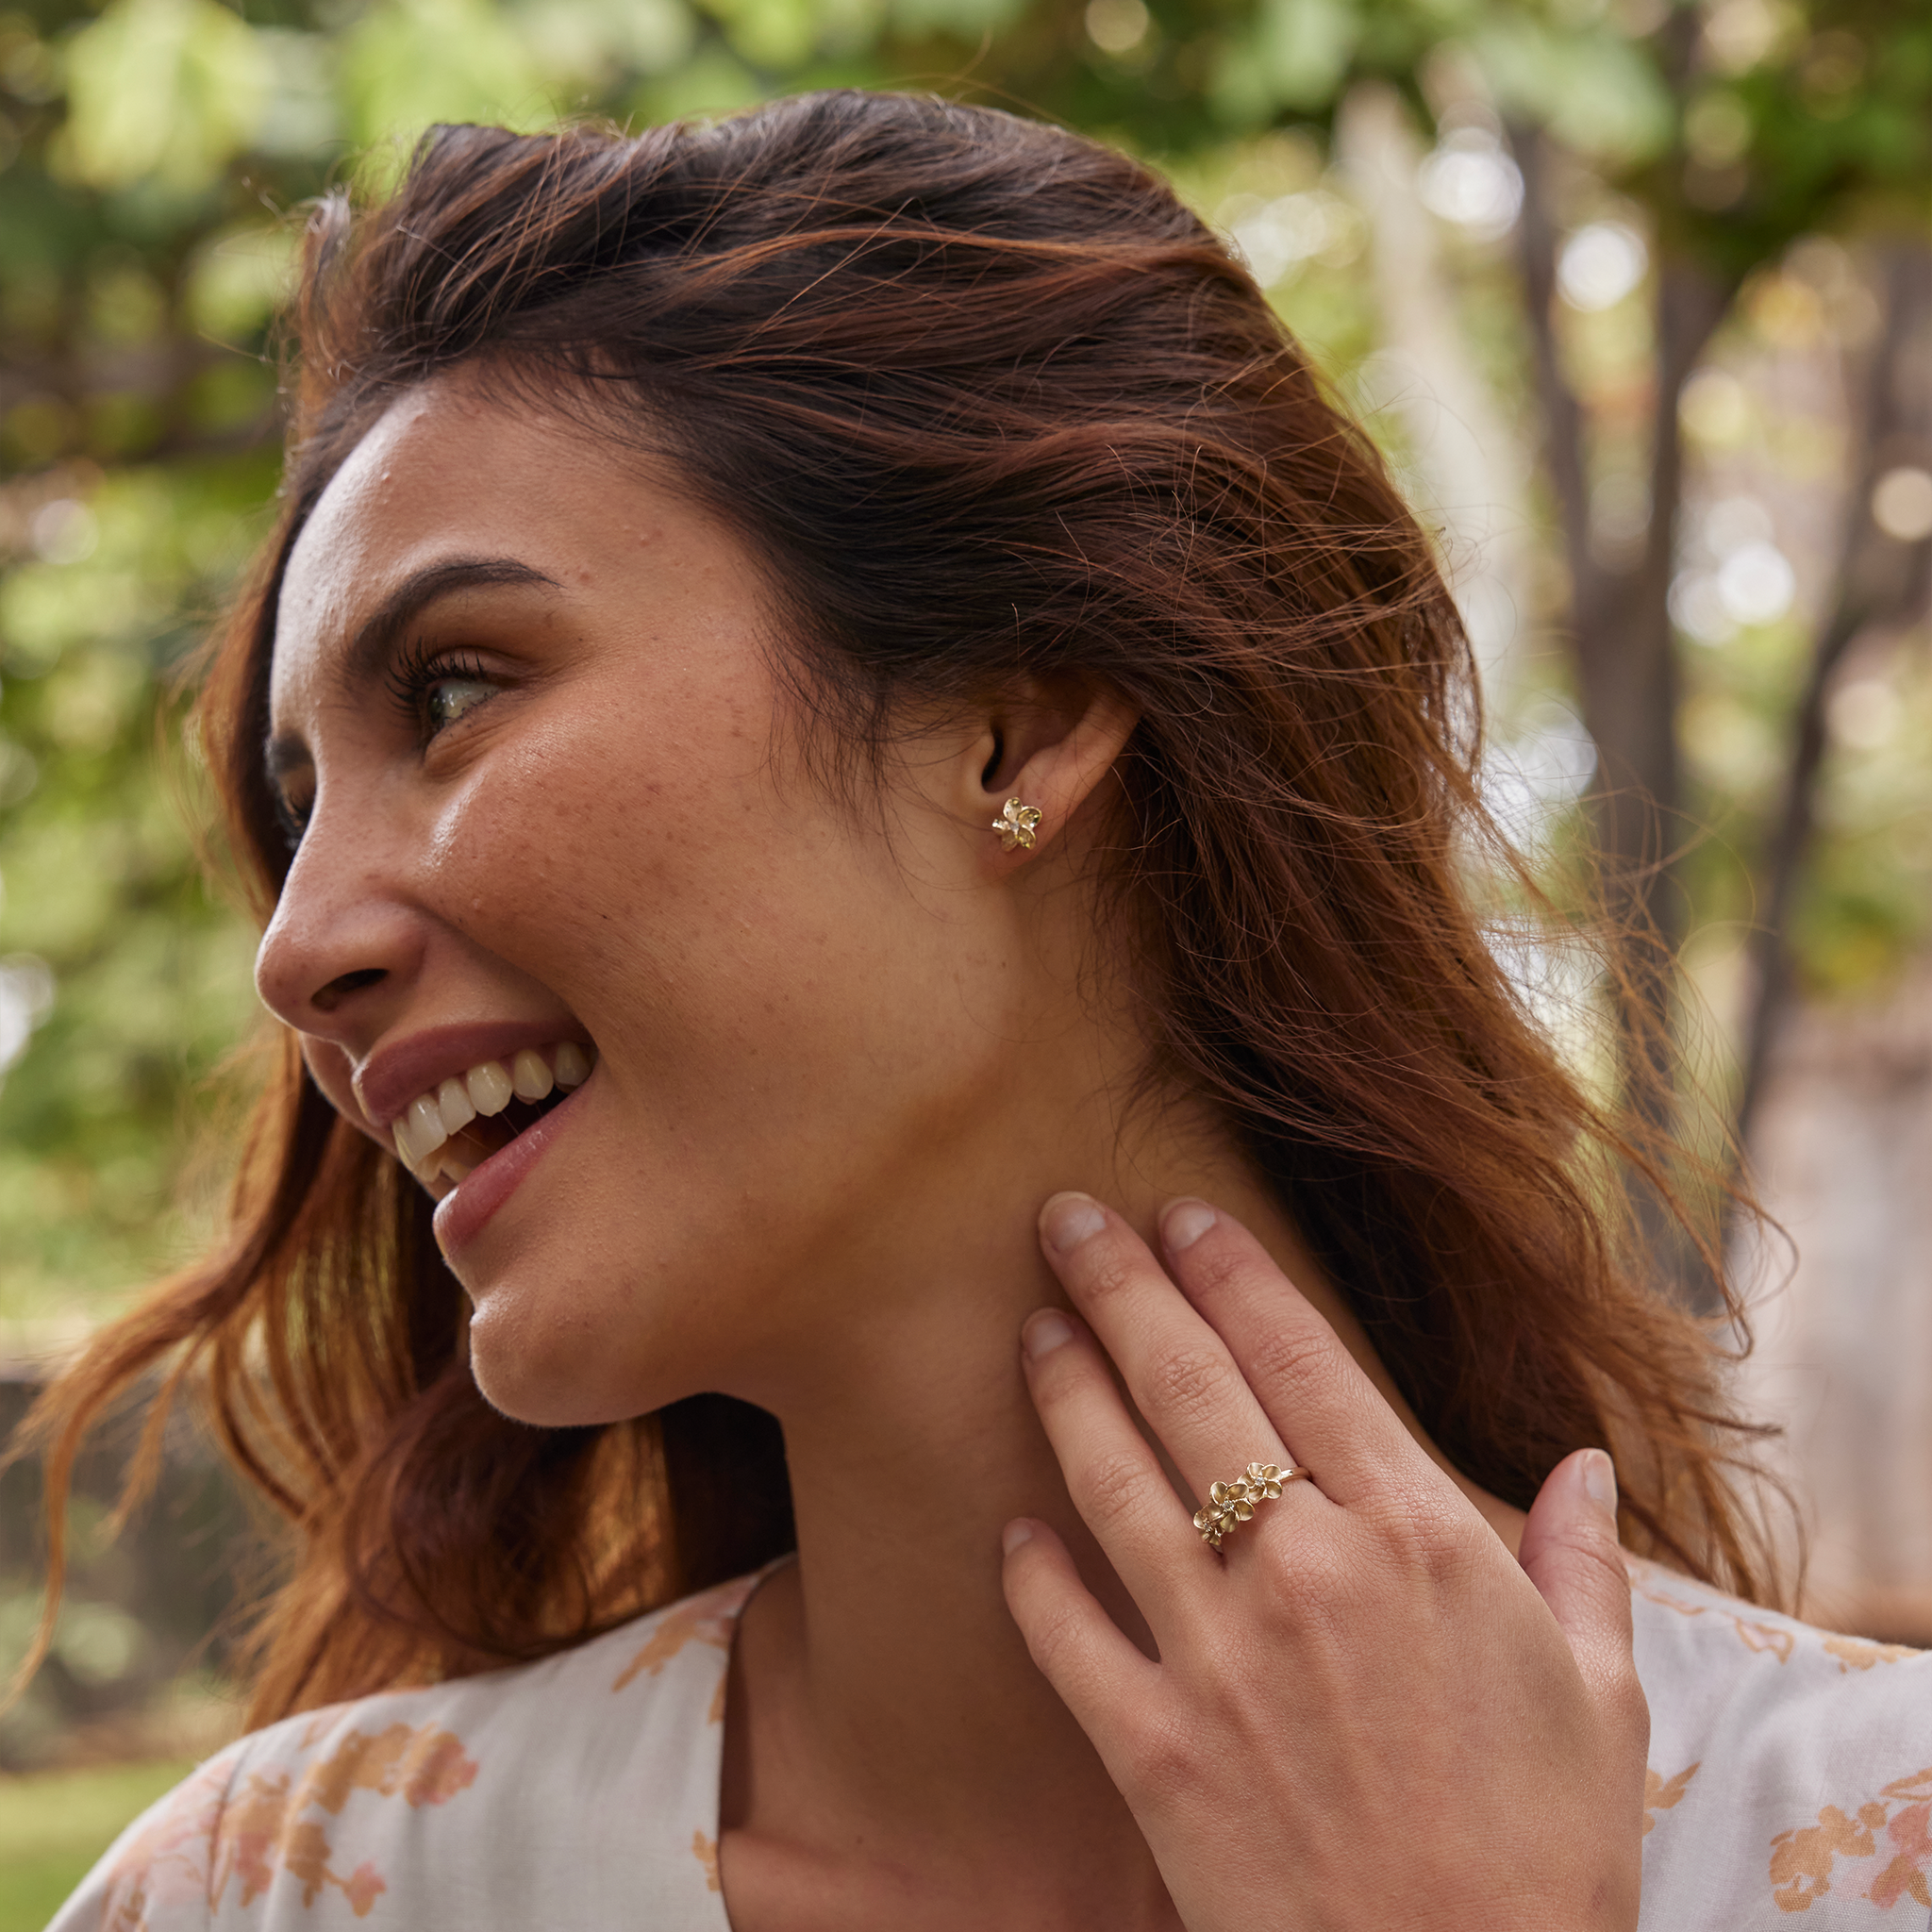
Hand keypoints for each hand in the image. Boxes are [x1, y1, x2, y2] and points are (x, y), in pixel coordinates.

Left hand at [1000, 1192, 1647, 1931]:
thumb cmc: (1546, 1855)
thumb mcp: (1600, 1698)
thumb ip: (1581, 1566)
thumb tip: (1585, 1468)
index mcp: (1417, 1536)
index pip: (1300, 1359)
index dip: (1231, 1275)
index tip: (1182, 1215)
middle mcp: (1306, 1568)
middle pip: (1189, 1388)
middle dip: (1120, 1287)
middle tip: (1065, 1219)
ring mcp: (1217, 1654)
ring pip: (1114, 1481)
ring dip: (1065, 1391)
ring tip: (1034, 1325)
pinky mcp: (1153, 1746)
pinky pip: (1068, 1633)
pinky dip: (1031, 1574)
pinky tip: (1012, 1526)